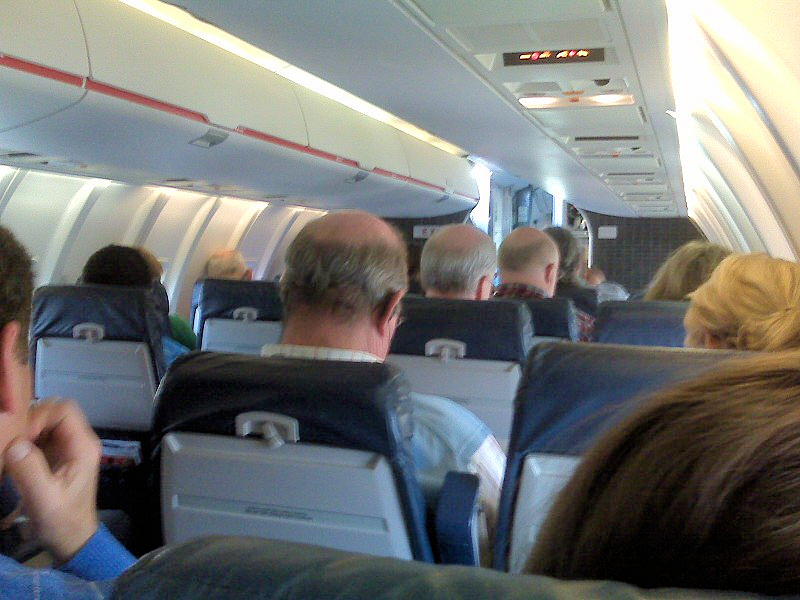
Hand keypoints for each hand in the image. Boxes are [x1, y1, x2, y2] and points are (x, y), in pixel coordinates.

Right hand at [3, 400, 100, 562]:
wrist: (71, 539)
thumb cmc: (62, 521)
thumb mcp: (44, 500)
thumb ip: (31, 471)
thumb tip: (16, 444)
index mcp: (83, 446)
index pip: (64, 410)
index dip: (40, 415)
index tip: (22, 436)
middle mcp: (78, 441)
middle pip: (55, 411)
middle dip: (31, 420)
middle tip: (13, 441)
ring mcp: (67, 447)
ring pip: (46, 422)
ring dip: (26, 429)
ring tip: (11, 447)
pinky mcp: (56, 455)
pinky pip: (39, 435)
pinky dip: (25, 439)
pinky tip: (14, 455)